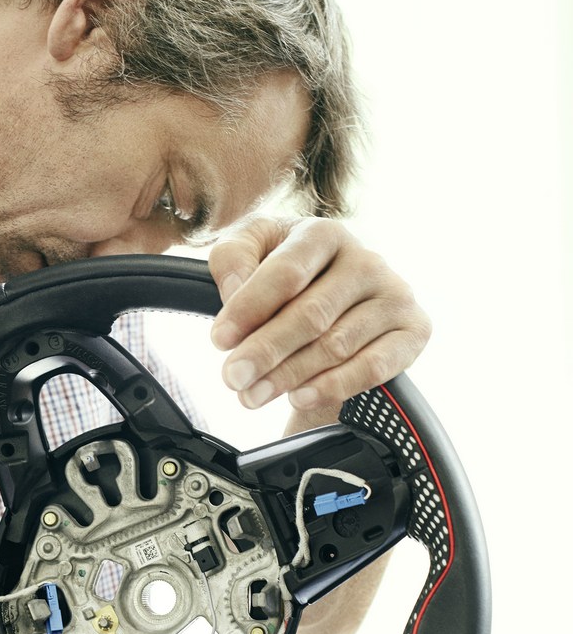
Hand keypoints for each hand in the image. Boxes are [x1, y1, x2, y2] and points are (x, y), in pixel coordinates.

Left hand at [209, 216, 430, 413]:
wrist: (338, 304)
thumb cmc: (288, 277)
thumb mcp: (252, 254)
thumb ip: (233, 259)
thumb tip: (235, 290)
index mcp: (324, 235)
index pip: (286, 272)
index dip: (249, 308)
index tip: (220, 340)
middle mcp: (366, 260)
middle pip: (311, 314)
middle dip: (266, 351)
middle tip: (233, 378)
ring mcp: (394, 296)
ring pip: (336, 346)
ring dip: (289, 376)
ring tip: (253, 395)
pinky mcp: (413, 331)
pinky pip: (372, 367)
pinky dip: (332, 387)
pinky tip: (299, 397)